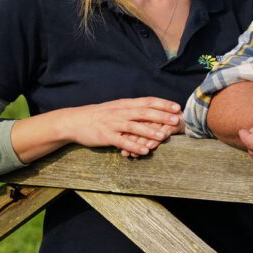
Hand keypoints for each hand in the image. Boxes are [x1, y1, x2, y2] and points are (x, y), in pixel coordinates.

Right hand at [60, 97, 184, 158]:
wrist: (75, 121)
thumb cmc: (99, 115)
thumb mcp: (116, 108)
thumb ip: (133, 109)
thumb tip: (152, 109)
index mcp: (124, 104)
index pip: (147, 101)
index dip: (162, 104)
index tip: (177, 107)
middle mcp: (120, 112)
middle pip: (143, 113)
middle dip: (161, 116)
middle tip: (176, 120)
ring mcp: (113, 124)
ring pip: (134, 127)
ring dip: (150, 131)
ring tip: (163, 136)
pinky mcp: (106, 136)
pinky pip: (122, 141)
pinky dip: (134, 146)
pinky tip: (145, 151)